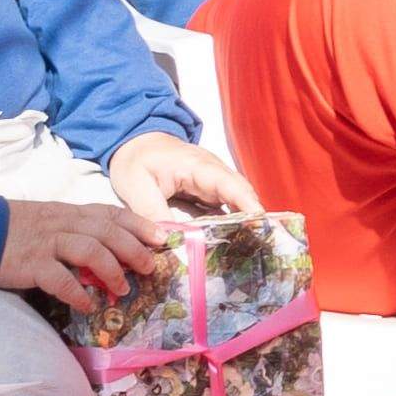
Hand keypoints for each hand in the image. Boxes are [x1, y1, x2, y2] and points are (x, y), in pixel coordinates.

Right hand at [0, 197, 150, 313]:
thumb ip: (76, 229)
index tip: (161, 237)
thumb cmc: (14, 228)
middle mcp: (62, 223)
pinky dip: (78, 293)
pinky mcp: (31, 263)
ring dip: (112, 270)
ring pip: (91, 249)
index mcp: (69, 212)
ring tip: (123, 289)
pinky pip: (60, 278)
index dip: (139, 224)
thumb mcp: (49, 219)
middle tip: (150, 268)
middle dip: (134, 249)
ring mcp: (47, 242)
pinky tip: (87, 304)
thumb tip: (109, 249)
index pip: (111, 213)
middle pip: (108, 231)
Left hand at [105, 128, 255, 245]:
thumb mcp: (136, 186)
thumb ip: (152, 212)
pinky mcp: (209, 193)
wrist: (134, 143)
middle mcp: (213, 172)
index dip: (248, 204)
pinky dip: (231, 225)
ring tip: (251, 251)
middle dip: (253, 219)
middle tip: (260, 248)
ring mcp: (213, 182)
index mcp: (197, 166)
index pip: (230, 184)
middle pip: (242, 195)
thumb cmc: (136, 160)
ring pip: (237, 203)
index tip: (260, 226)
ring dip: (244, 224)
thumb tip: (169, 240)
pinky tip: (230, 245)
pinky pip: (226, 209)